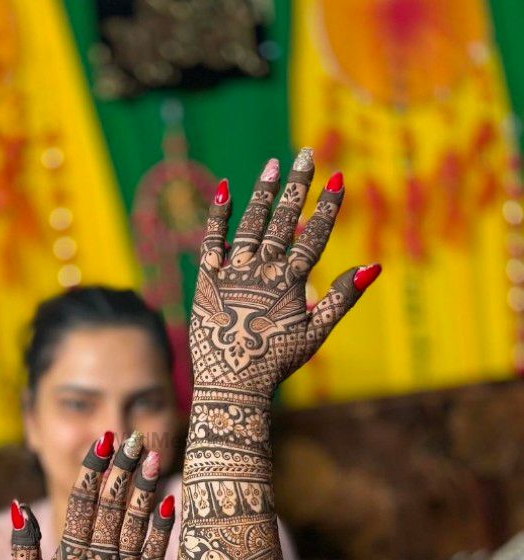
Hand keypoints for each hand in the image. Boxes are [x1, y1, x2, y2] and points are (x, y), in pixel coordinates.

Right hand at [10, 432, 174, 559]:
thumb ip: (23, 545)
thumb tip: (19, 502)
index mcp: (69, 557)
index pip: (83, 503)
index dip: (93, 469)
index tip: (103, 440)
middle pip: (112, 506)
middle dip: (122, 470)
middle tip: (133, 438)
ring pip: (135, 524)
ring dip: (144, 489)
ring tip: (153, 457)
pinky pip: (156, 553)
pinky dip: (163, 528)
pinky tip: (170, 501)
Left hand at [194, 149, 379, 397]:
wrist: (230, 382)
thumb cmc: (276, 361)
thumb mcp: (315, 333)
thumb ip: (343, 297)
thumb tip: (375, 266)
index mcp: (291, 282)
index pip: (314, 236)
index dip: (327, 207)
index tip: (338, 178)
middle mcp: (262, 270)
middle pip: (283, 220)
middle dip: (297, 185)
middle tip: (305, 154)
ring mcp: (233, 272)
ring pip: (251, 223)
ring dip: (263, 192)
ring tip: (273, 165)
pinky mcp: (206, 278)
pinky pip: (211, 239)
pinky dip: (218, 214)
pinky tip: (224, 188)